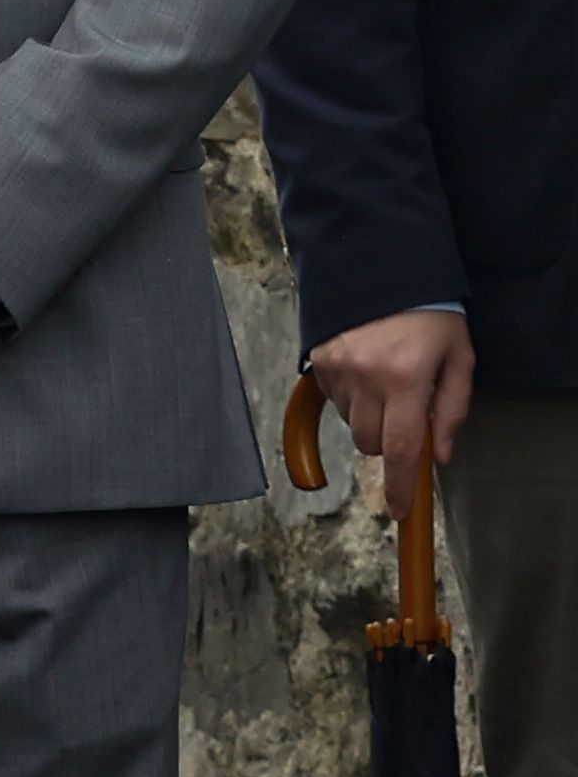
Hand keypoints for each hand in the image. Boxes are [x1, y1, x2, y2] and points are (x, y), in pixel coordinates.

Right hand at [309, 309, 476, 520]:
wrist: (382, 267)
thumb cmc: (430, 314)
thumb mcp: (459, 359)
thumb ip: (451, 410)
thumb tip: (438, 455)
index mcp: (405, 380)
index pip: (401, 450)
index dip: (399, 486)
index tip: (396, 510)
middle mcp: (365, 377)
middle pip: (371, 443)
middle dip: (389, 439)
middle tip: (405, 412)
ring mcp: (336, 368)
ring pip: (351, 423)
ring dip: (369, 417)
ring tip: (386, 382)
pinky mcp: (317, 360)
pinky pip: (333, 400)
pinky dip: (351, 397)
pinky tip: (365, 369)